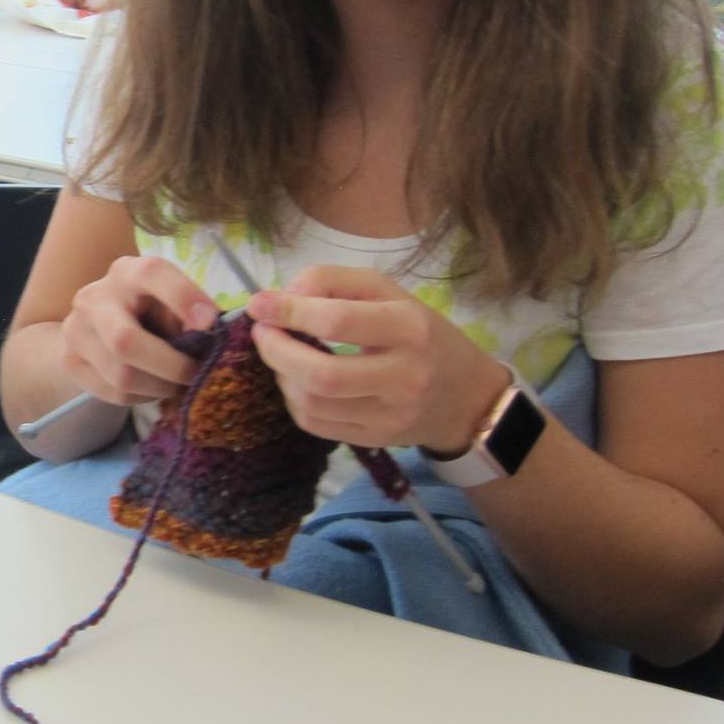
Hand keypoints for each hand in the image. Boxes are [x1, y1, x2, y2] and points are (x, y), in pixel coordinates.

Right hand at [58, 255, 219, 405]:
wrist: (93, 327)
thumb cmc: (148, 312)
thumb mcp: (170, 304)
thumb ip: (189, 316)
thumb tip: (208, 337)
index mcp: (126, 272)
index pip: (150, 275)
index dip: (183, 297)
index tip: (212, 323)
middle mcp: (94, 297)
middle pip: (125, 341)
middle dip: (171, 366)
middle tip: (197, 375)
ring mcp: (75, 330)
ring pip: (121, 376)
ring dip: (160, 387)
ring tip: (177, 383)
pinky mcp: (68, 361)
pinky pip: (112, 393)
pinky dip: (142, 397)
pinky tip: (152, 387)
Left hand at [245, 266, 507, 454]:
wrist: (464, 396)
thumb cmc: (419, 333)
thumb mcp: (388, 293)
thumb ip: (333, 283)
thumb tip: (279, 296)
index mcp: (409, 328)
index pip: (338, 321)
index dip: (290, 312)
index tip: (259, 305)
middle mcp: (404, 376)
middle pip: (321, 373)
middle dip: (277, 351)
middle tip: (262, 333)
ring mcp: (390, 415)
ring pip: (312, 403)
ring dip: (282, 376)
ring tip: (281, 355)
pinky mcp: (375, 440)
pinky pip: (315, 424)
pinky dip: (294, 400)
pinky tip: (297, 381)